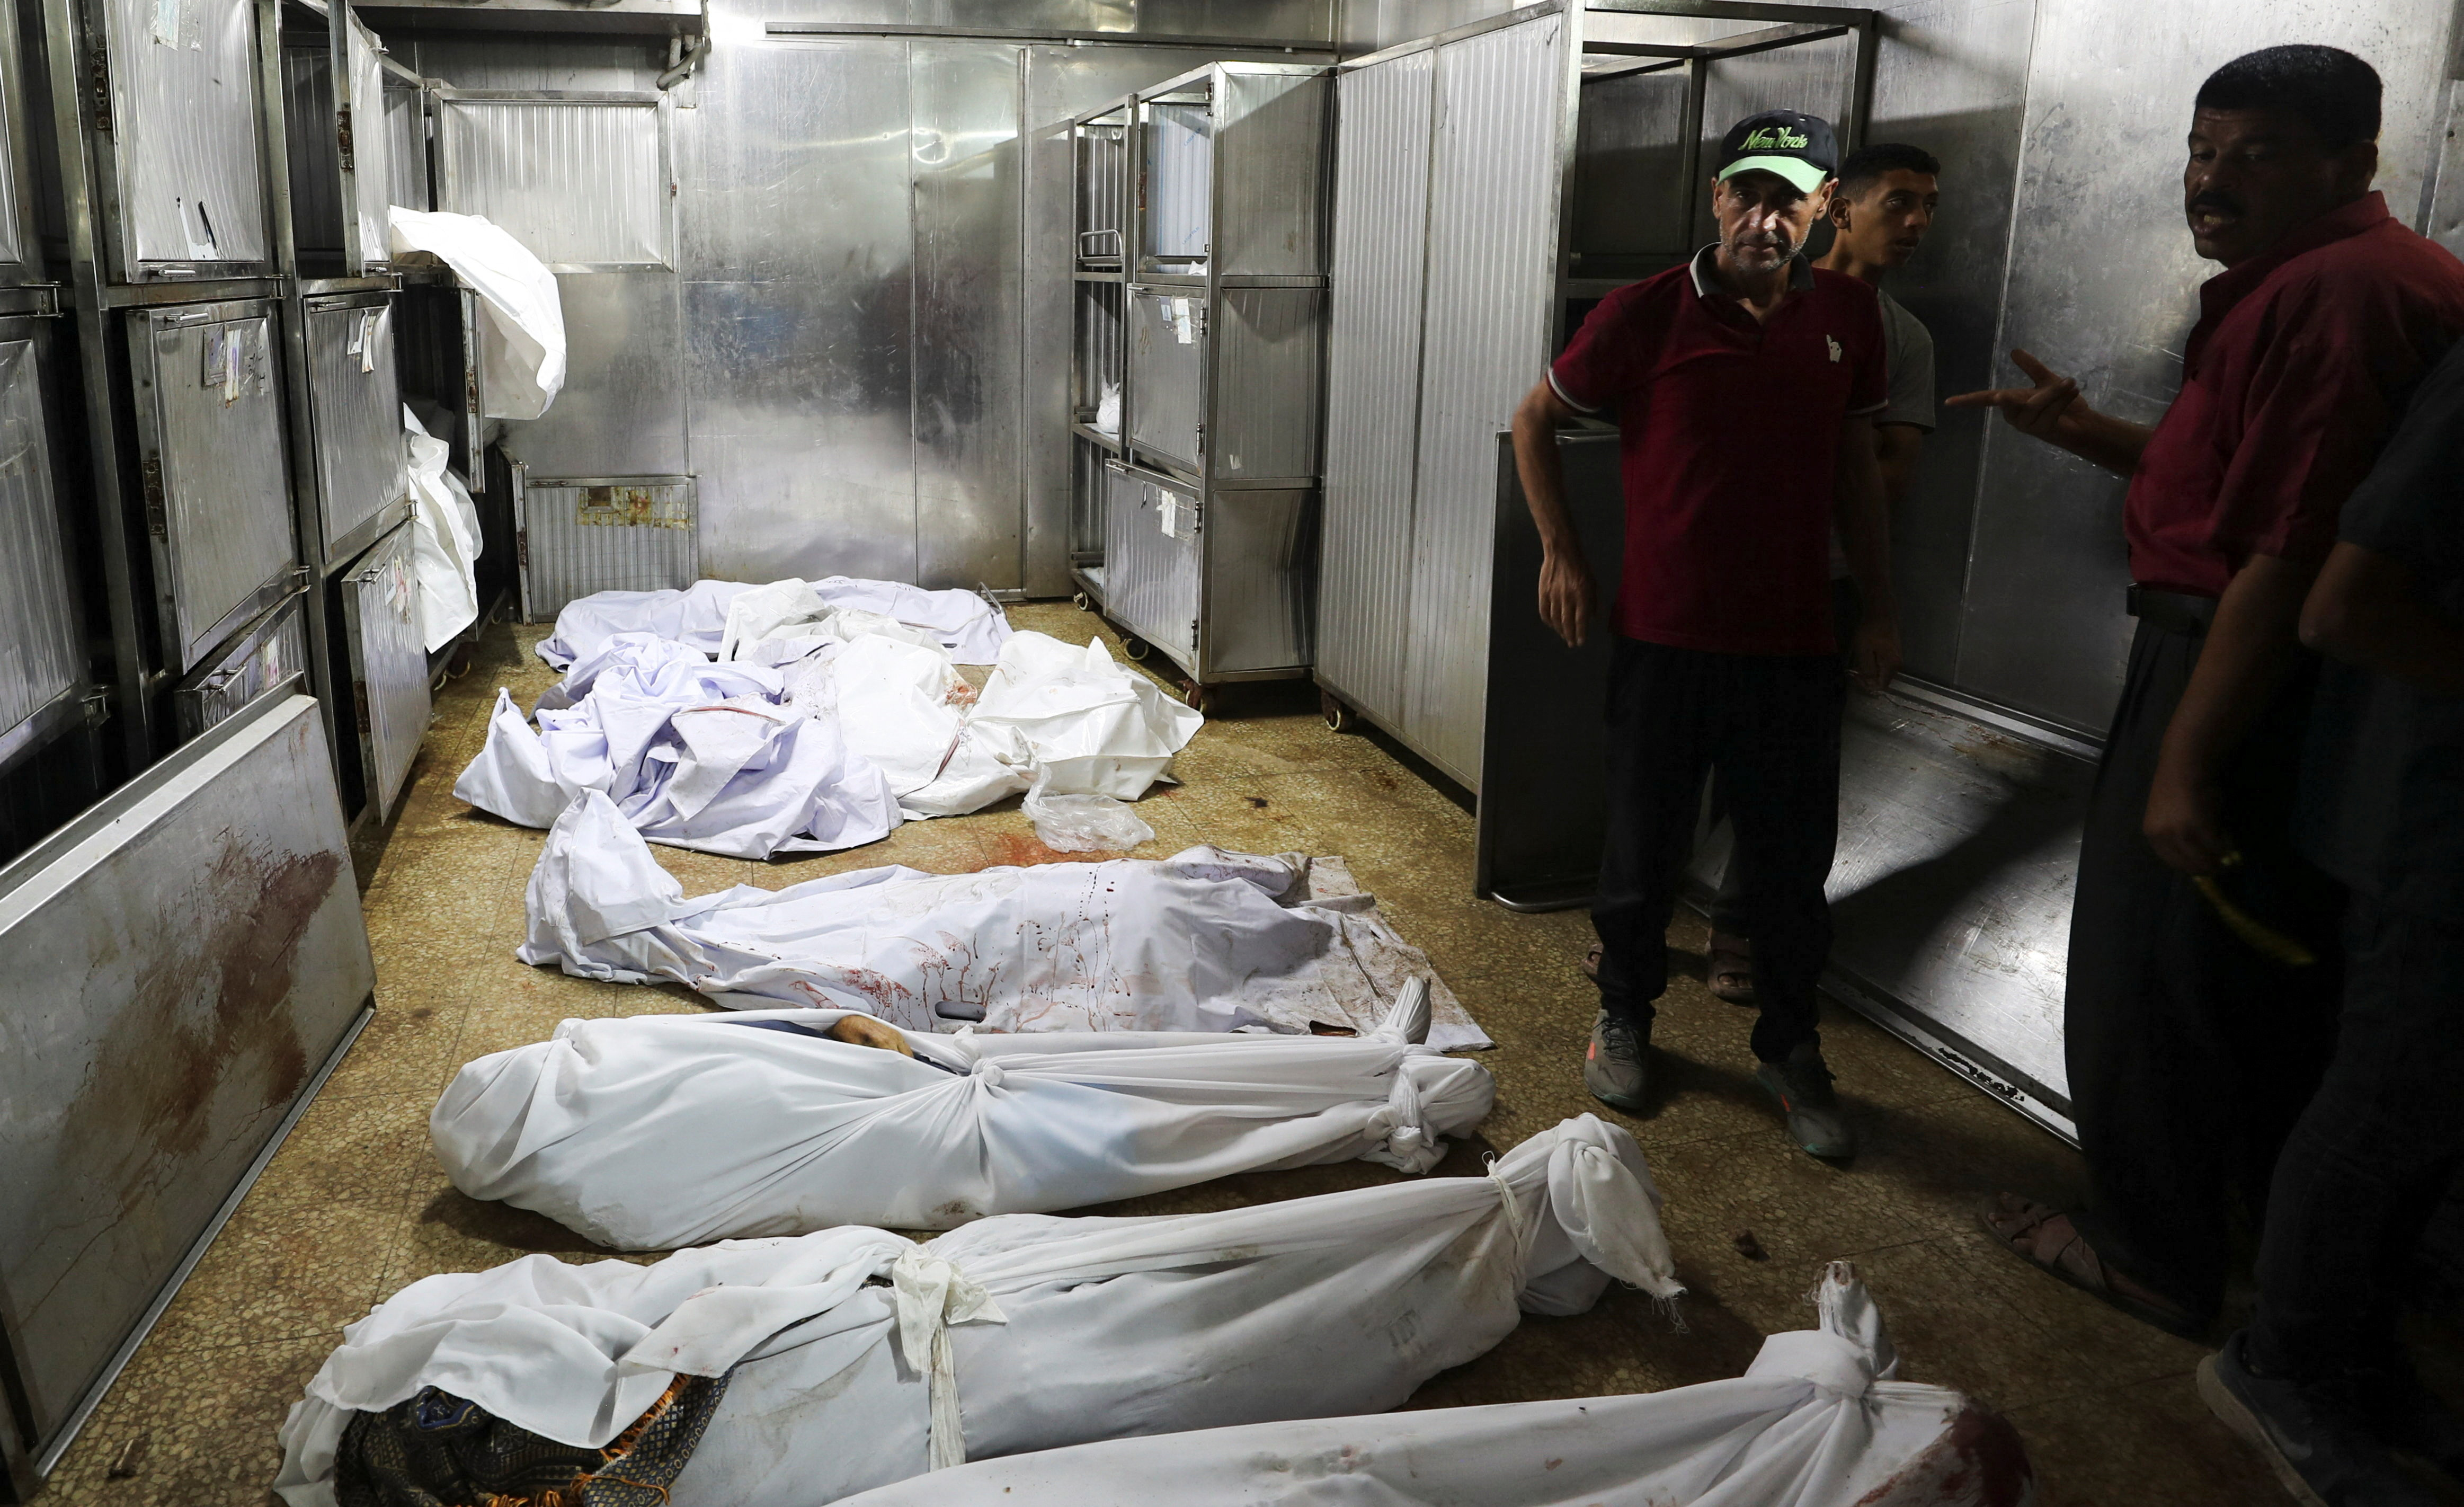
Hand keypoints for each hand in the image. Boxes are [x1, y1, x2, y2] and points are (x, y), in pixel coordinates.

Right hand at [1538, 548, 1596, 648]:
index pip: (1581, 619)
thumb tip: (1594, 618)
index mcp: (1581, 594)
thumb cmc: (1582, 567)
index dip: (1581, 633)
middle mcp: (1567, 597)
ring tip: (1564, 636)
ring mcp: (1553, 596)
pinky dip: (1548, 621)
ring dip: (1560, 630)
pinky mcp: (1543, 593)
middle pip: (1566, 623)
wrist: (1562, 552)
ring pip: (1555, 619)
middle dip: (1570, 636)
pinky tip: (1553, 625)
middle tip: (1572, 644)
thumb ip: (1595, 601)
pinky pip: (1544, 612)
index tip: (1581, 642)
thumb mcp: (1594, 583)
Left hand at [1850, 615, 1900, 693]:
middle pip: (1882, 680)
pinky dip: (1873, 665)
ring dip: (1869, 672)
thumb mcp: (1864, 650)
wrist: (1881, 611)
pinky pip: (1882, 665)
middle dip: (1867, 679)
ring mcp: (1896, 658)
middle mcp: (1897, 664)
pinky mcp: (1892, 652)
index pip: (1881, 685)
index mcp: (1892, 665)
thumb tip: (1870, 683)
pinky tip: (1864, 659)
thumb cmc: (1871, 630)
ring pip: (1882, 672)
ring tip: (1857, 666)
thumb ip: (1868, 669)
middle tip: (1854, 671)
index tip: (1856, 676)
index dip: (1867, 684)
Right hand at [1945, 349, 2085, 442]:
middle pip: (2012, 398)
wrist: (2081, 423)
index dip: (1967, 400)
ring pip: (2035, 404)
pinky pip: (2049, 411)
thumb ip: (2031, 367)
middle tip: (2022, 390)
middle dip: (2019, 394)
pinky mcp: (2040, 431)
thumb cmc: (2062, 403)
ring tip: (2071, 383)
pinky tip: (2073, 391)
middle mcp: (2013, 416)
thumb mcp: (2045, 380)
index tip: (1948, 402)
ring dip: (2056, 392)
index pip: (1985, 400)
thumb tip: (2013, 351)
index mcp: (2011, 402)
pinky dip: (2064, 399)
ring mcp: (2025, 426)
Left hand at [2143, 757, 2233, 874]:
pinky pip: (2215, 846)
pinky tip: (2228, 839)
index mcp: (2152, 834)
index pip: (2172, 862)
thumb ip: (2179, 837)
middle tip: (2222, 866)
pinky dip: (2224, 846)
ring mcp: (2179, 832)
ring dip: (2217, 860)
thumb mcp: (2171, 817)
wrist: (2184, 765)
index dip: (2191, 867)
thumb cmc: (2179, 787)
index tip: (2205, 868)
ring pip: (2203, 859)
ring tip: (2227, 856)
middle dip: (2207, 868)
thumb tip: (2198, 857)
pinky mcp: (2198, 827)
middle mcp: (2162, 836)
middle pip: (2188, 865)